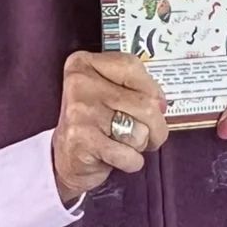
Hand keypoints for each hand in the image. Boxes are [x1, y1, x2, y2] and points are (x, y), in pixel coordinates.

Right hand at [51, 51, 170, 205]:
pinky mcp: (82, 141)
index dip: (152, 88)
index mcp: (84, 64)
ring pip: (140, 130)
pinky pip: (128, 155)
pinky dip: (131, 162)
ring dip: (140, 144)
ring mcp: (80, 111)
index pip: (132, 66)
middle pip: (145, 102)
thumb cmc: (93, 123)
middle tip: (146, 133)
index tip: (155, 103)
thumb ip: (135, 88)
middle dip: (156, 126)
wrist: (65, 158)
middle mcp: (79, 83)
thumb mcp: (107, 92)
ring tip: (124, 143)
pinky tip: (116, 158)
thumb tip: (161, 104)